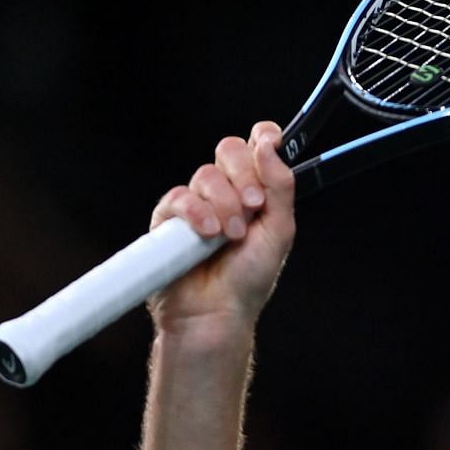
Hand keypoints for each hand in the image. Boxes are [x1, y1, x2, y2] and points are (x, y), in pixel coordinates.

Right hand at [147, 122, 296, 334]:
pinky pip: (179, 197)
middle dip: (244, 175)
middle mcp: (227, 192)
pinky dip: (197, 212)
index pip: (257, 146)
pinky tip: (207, 233)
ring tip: (230, 236)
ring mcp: (197, 203)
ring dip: (224, 204)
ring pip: (206, 174)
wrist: (218, 312)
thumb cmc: (249, 278)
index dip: (263, 137)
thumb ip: (279, 187)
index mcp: (255, 192)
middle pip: (230, 150)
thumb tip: (269, 144)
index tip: (269, 142)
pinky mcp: (169, 218)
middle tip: (253, 208)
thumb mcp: (279, 230)